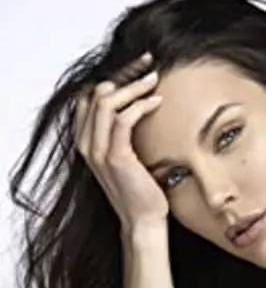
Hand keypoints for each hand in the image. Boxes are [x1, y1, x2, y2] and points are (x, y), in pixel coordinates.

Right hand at [73, 52, 168, 233]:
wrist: (142, 219)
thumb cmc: (140, 189)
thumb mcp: (126, 155)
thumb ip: (121, 133)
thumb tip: (137, 104)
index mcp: (86, 141)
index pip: (89, 96)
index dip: (112, 77)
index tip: (136, 68)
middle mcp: (87, 144)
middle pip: (96, 92)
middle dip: (124, 75)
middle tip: (149, 68)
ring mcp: (98, 151)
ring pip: (106, 101)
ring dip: (133, 87)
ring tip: (154, 81)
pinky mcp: (115, 157)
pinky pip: (123, 119)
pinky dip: (141, 105)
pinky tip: (157, 102)